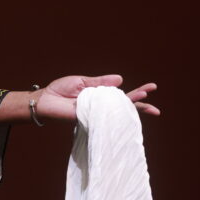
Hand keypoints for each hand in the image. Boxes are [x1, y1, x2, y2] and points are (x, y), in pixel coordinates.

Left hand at [35, 74, 159, 121]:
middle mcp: (100, 106)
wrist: (43, 99)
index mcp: (100, 96)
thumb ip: (100, 82)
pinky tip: (123, 113)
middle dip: (140, 106)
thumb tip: (120, 79)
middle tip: (156, 109)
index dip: (137, 92)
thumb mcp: (82, 81)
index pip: (122, 95)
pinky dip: (112, 115)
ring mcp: (94, 114)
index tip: (152, 88)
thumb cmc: (60, 90)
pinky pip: (102, 118)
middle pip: (124, 107)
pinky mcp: (85, 119)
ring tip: (146, 105)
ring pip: (116, 114)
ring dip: (130, 110)